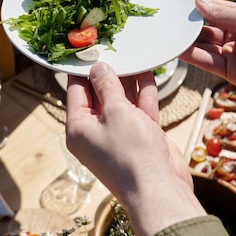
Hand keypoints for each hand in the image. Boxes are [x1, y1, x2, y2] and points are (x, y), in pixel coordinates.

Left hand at [65, 62, 204, 235]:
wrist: (159, 188)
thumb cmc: (131, 155)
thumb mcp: (115, 112)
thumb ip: (108, 87)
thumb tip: (98, 69)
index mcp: (79, 128)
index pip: (76, 91)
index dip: (82, 69)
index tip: (87, 47)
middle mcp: (97, 131)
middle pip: (99, 94)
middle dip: (108, 72)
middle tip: (113, 47)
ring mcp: (120, 134)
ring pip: (122, 100)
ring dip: (128, 80)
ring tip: (133, 55)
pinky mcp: (141, 136)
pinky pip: (140, 109)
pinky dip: (144, 93)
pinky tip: (148, 73)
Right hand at [179, 0, 235, 114]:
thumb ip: (221, 12)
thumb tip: (198, 0)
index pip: (216, 12)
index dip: (200, 9)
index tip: (180, 3)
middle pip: (208, 29)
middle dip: (190, 25)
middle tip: (168, 19)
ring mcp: (234, 55)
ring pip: (205, 46)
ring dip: (188, 40)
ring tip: (167, 32)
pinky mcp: (231, 73)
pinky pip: (208, 62)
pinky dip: (193, 55)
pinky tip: (178, 47)